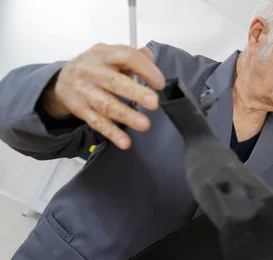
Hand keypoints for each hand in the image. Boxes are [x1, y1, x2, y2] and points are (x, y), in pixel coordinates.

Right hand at [42, 43, 165, 149]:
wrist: (62, 79)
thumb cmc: (94, 66)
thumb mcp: (110, 55)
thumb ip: (131, 56)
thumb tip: (150, 54)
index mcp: (104, 54)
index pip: (126, 56)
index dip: (145, 69)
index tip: (160, 83)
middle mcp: (92, 71)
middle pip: (114, 81)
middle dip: (135, 92)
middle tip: (154, 102)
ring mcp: (85, 91)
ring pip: (106, 104)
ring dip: (126, 115)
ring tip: (144, 124)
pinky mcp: (81, 109)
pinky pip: (97, 122)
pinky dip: (112, 133)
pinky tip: (125, 142)